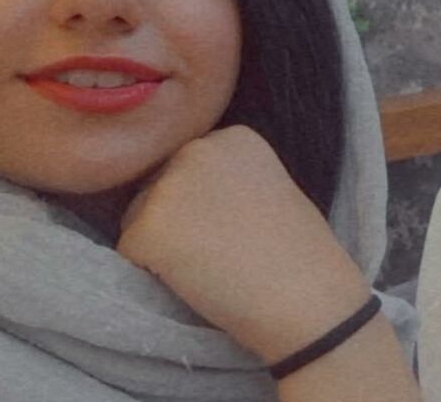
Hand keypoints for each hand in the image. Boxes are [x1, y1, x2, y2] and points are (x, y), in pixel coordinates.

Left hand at [117, 125, 370, 362]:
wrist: (310, 304)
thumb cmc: (300, 258)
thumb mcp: (270, 188)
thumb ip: (225, 178)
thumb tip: (180, 196)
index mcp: (232, 136)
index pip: (188, 167)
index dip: (205, 207)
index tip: (240, 227)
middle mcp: (196, 147)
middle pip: (159, 186)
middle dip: (177, 222)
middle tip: (224, 252)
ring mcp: (169, 185)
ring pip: (138, 217)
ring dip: (161, 247)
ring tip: (212, 267)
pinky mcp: (148, 227)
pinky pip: (129, 253)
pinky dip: (149, 274)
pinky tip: (194, 282)